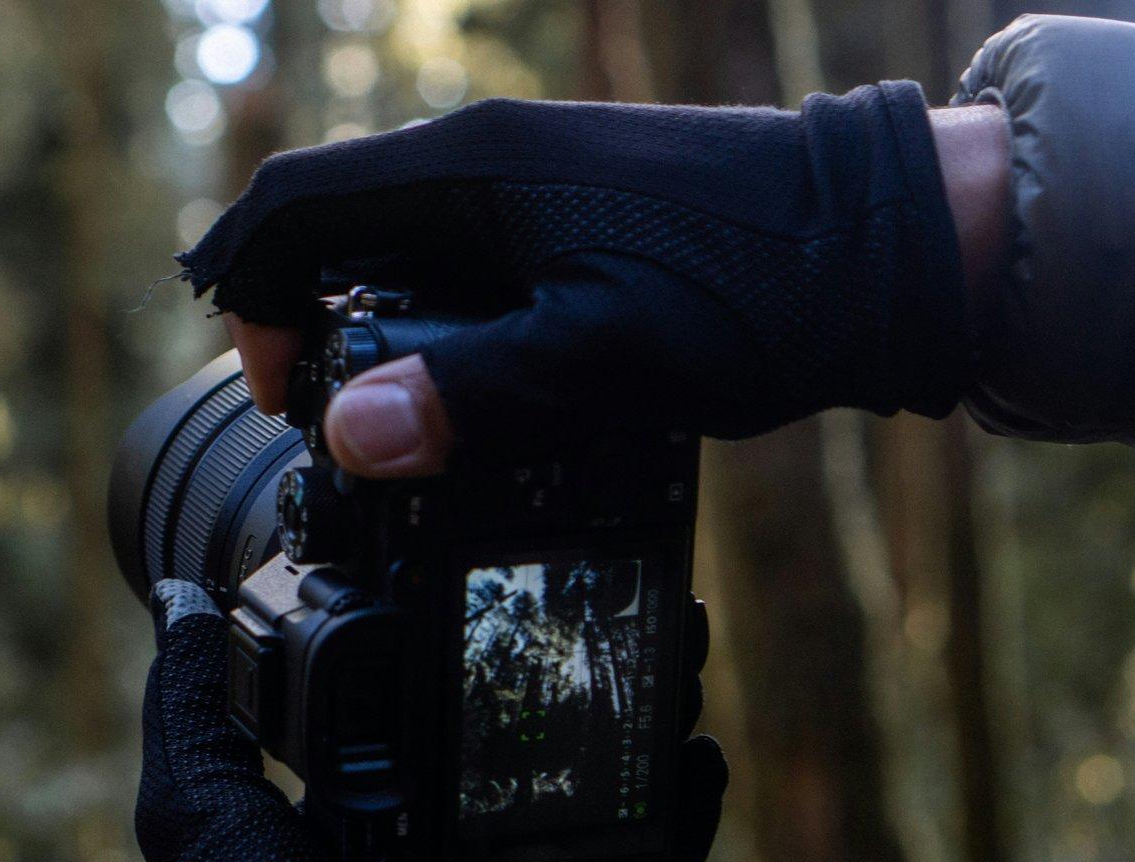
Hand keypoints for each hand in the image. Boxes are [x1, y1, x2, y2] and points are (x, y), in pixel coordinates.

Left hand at [135, 579, 727, 861]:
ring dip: (643, 725)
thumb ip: (191, 705)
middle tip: (623, 609)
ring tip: (679, 655)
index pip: (431, 714)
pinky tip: (698, 756)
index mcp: (363, 823)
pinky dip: (680, 819)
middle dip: (583, 679)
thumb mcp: (200, 808)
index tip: (511, 583)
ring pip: (597, 796)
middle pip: (533, 747)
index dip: (477, 651)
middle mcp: (443, 861)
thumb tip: (178, 599)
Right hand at [182, 86, 987, 476]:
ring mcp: (536, 176)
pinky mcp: (576, 210)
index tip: (275, 394)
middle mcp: (489, 153)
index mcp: (470, 168)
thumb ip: (470, 396)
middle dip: (294, 308)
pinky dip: (424, 314)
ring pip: (397, 236)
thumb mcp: (602, 358)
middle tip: (307, 414)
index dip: (250, 294)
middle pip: (335, 216)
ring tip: (373, 412)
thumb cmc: (752, 290)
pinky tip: (459, 381)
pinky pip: (459, 253)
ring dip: (359, 315)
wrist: (885, 243)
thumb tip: (346, 435)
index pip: (296, 204)